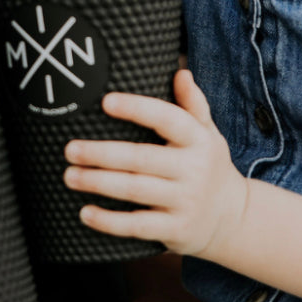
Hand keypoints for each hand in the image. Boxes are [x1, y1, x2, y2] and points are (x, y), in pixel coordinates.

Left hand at [64, 70, 243, 260]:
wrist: (232, 218)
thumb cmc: (207, 165)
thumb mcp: (207, 133)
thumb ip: (193, 103)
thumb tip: (181, 72)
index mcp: (198, 140)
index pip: (167, 119)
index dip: (137, 109)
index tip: (106, 101)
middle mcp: (194, 169)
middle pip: (141, 158)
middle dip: (102, 154)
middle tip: (70, 149)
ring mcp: (185, 201)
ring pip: (134, 190)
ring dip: (98, 183)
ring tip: (70, 175)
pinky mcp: (176, 229)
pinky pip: (137, 225)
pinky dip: (109, 221)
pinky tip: (86, 212)